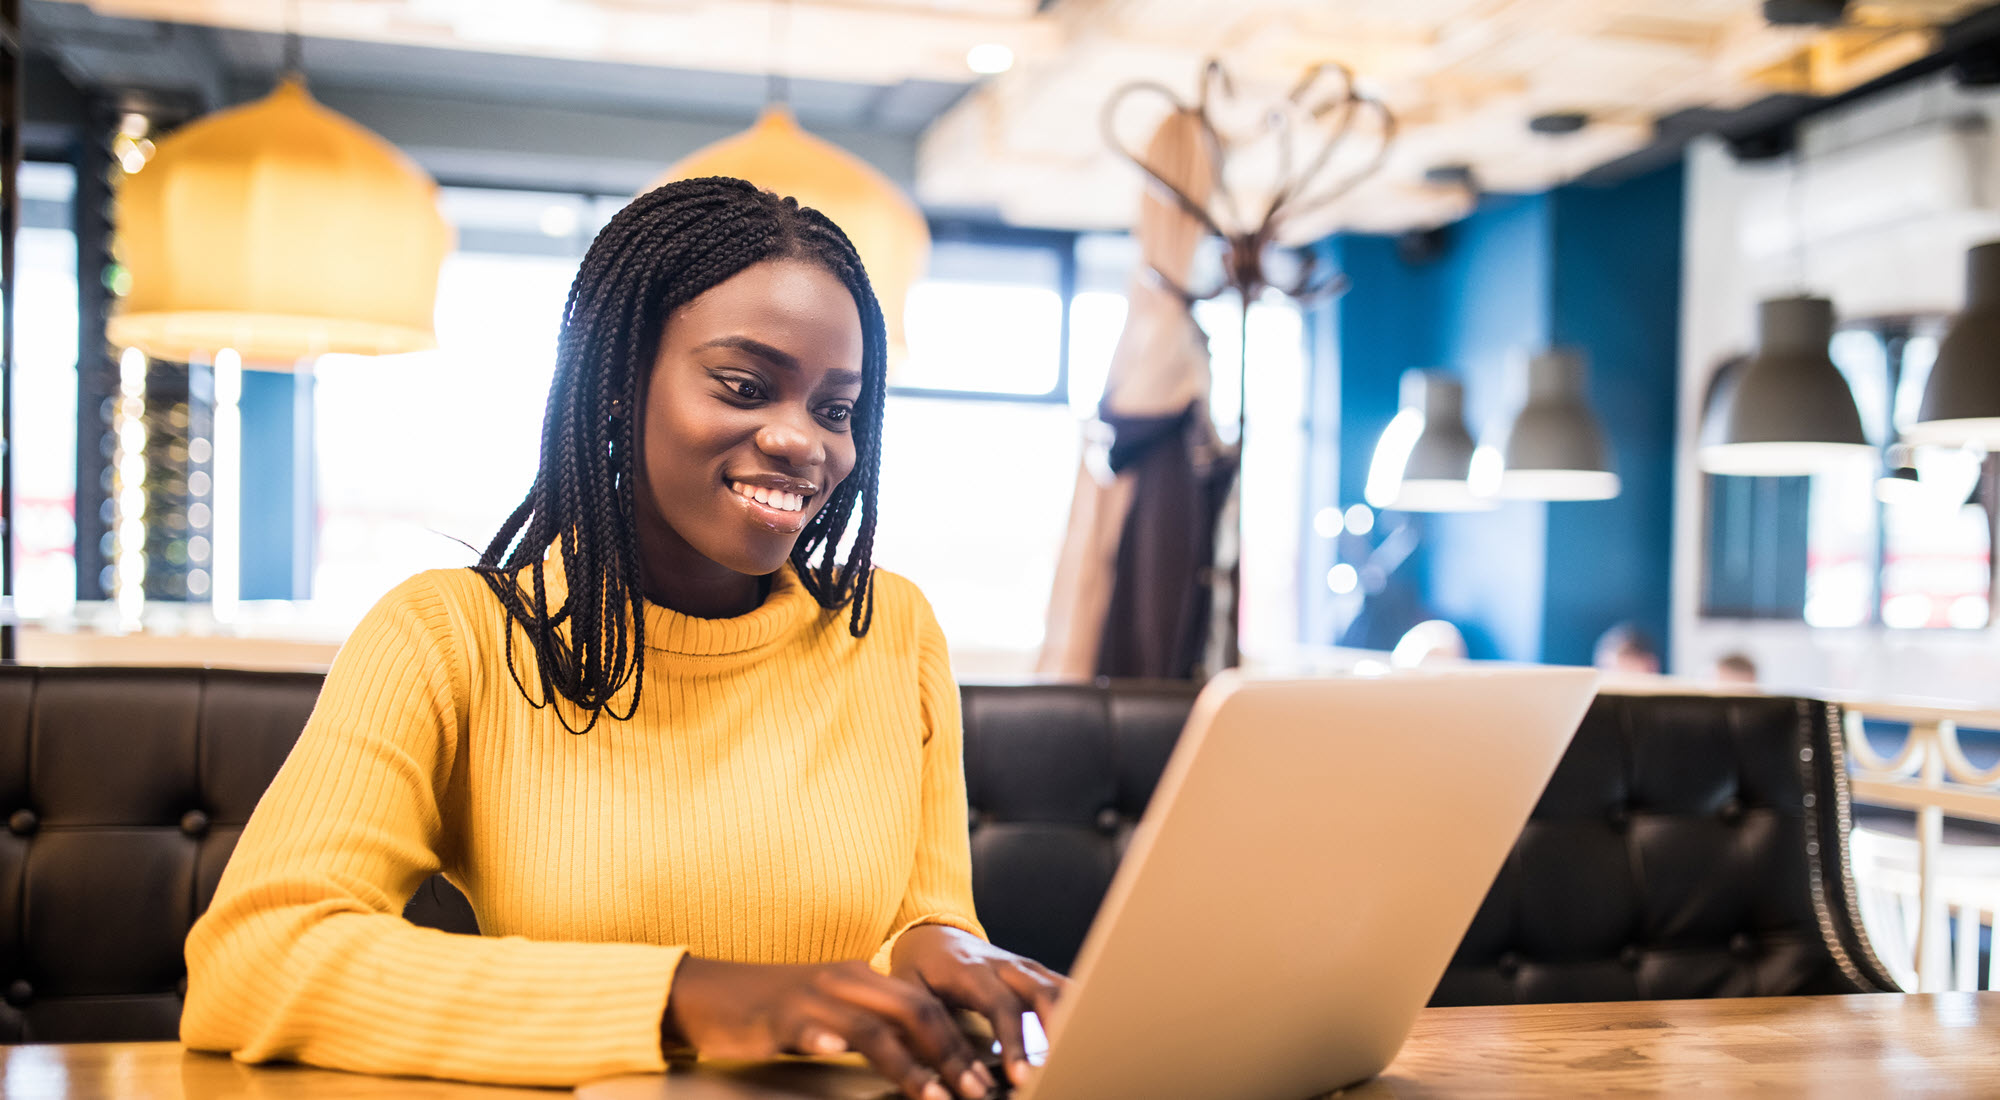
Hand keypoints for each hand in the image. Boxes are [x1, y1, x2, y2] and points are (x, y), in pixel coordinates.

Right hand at [664, 955, 997, 1099]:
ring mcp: (808, 997)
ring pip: (869, 1025)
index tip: (984, 1078)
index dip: (958, 1042)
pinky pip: (803, 1026)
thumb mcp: (830, 1012)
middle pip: (911, 1011)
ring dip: (906, 1063)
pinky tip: (836, 1052)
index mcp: (861, 977)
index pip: (925, 1005)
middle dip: (949, 1055)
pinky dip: (822, 1037)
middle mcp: (842, 980)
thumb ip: (873, 1027)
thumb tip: (925, 1060)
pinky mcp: (773, 1016)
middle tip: (974, 1092)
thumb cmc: (772, 1010)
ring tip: (932, 1096)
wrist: (705, 992)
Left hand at [890, 925, 1067, 1088]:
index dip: (1013, 1041)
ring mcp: (1023, 967)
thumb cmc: (919, 970)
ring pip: (1058, 987)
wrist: (932, 934)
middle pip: (1041, 991)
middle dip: (1055, 1029)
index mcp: (970, 970)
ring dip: (1072, 1018)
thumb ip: (927, 1029)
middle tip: (1059, 1067)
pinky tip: (1087, 1034)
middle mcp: (1003, 965)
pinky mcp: (1034, 973)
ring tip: (1079, 1054)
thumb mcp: (910, 994)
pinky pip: (1063, 988)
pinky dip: (1078, 1008)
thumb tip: (944, 1074)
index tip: (1021, 1074)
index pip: (999, 1006)